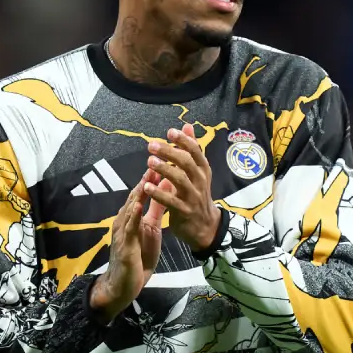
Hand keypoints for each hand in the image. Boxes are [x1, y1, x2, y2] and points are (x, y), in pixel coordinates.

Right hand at [89, 168, 171, 321]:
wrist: (125, 284)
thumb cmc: (138, 256)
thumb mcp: (151, 228)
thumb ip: (156, 209)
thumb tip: (165, 188)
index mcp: (133, 216)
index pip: (143, 191)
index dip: (152, 175)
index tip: (163, 159)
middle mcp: (125, 219)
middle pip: (136, 194)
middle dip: (146, 177)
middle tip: (156, 158)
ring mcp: (123, 231)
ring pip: (130, 207)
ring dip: (139, 191)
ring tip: (148, 175)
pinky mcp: (124, 245)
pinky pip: (128, 228)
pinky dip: (133, 216)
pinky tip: (138, 206)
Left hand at [143, 124, 221, 251]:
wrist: (205, 226)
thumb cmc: (197, 194)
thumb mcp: (198, 171)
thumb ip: (191, 149)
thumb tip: (187, 126)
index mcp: (202, 169)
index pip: (195, 151)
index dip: (183, 140)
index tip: (169, 132)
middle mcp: (200, 180)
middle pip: (186, 162)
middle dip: (169, 152)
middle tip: (151, 145)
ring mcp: (193, 196)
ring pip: (179, 180)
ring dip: (164, 169)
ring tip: (150, 162)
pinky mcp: (184, 211)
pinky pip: (171, 201)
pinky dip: (159, 193)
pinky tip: (146, 187)